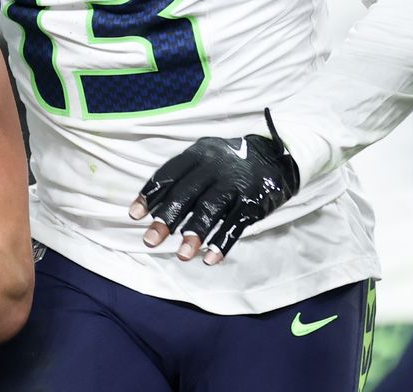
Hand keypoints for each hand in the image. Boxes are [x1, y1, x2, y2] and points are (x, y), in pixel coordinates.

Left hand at [129, 112, 299, 263]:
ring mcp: (236, 184)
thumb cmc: (231, 163)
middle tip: (150, 241)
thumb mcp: (207, 159)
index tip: (135, 215)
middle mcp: (216, 166)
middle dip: (167, 218)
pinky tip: (210, 258)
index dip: (152, 194)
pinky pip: (236, 223)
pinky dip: (222, 242)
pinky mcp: (254, 201)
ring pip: (211, 208)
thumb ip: (185, 179)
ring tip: (181, 256)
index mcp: (199, 154)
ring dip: (194, 232)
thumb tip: (155, 209)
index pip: (170, 173)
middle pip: (187, 193)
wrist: (277, 156)